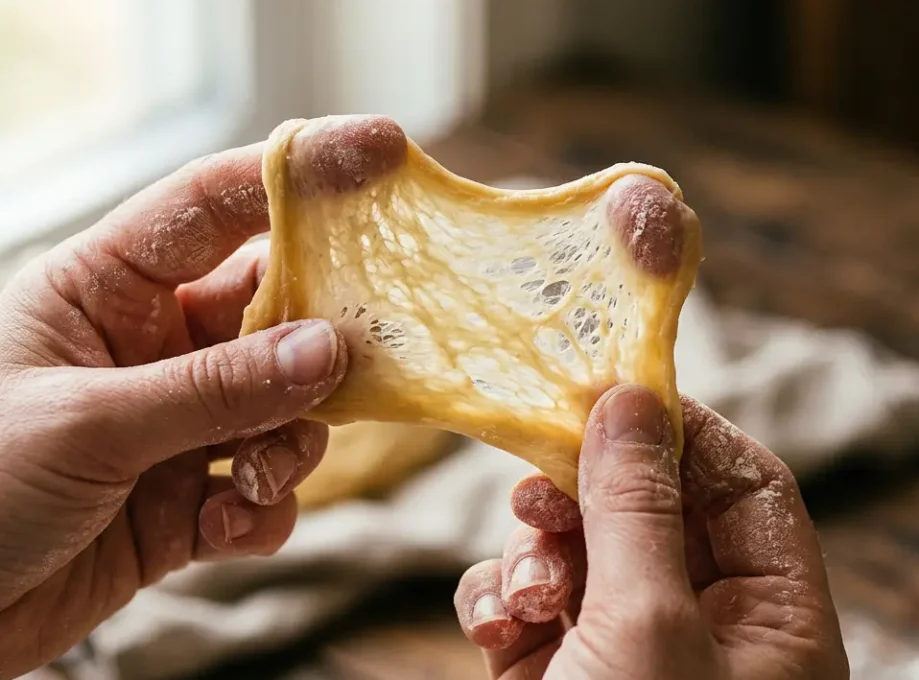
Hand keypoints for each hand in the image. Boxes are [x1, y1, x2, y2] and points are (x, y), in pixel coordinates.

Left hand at [0, 116, 406, 677]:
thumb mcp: (86, 425)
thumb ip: (216, 389)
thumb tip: (333, 350)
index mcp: (104, 289)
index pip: (215, 204)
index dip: (300, 170)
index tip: (384, 148)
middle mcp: (150, 345)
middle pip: (276, 309)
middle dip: (324, 340)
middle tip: (368, 359)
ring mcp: (175, 422)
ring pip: (286, 406)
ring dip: (289, 444)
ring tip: (253, 480)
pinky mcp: (190, 498)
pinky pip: (266, 488)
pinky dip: (263, 510)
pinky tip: (222, 528)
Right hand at [454, 385, 849, 678]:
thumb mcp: (647, 630)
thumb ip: (638, 507)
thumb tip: (633, 398)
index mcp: (777, 624)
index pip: (748, 487)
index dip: (686, 431)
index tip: (611, 392)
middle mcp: (712, 635)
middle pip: (657, 509)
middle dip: (590, 493)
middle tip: (537, 482)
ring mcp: (634, 659)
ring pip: (586, 552)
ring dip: (539, 552)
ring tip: (524, 593)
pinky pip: (537, 607)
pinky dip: (505, 601)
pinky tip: (497, 628)